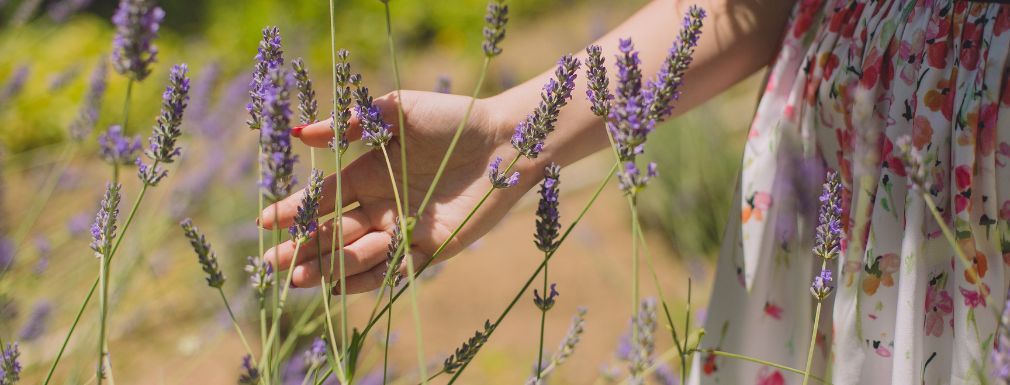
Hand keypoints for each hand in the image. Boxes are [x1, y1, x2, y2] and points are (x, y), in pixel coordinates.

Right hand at [259, 90, 535, 293]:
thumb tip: (300, 134)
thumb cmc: (452, 119)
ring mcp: (404, 229)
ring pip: (357, 255)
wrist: (505, 140)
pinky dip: (367, 279)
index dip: (293, 211)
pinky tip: (340, 286)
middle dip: (301, 249)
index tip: (264, 223)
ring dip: (328, 267)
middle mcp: (382, 204)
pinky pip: (394, 270)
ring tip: (300, 277)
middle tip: (270, 264)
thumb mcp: (396, 111)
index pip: (323, 198)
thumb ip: (352, 123)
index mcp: (369, 173)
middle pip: (333, 232)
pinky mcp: (431, 248)